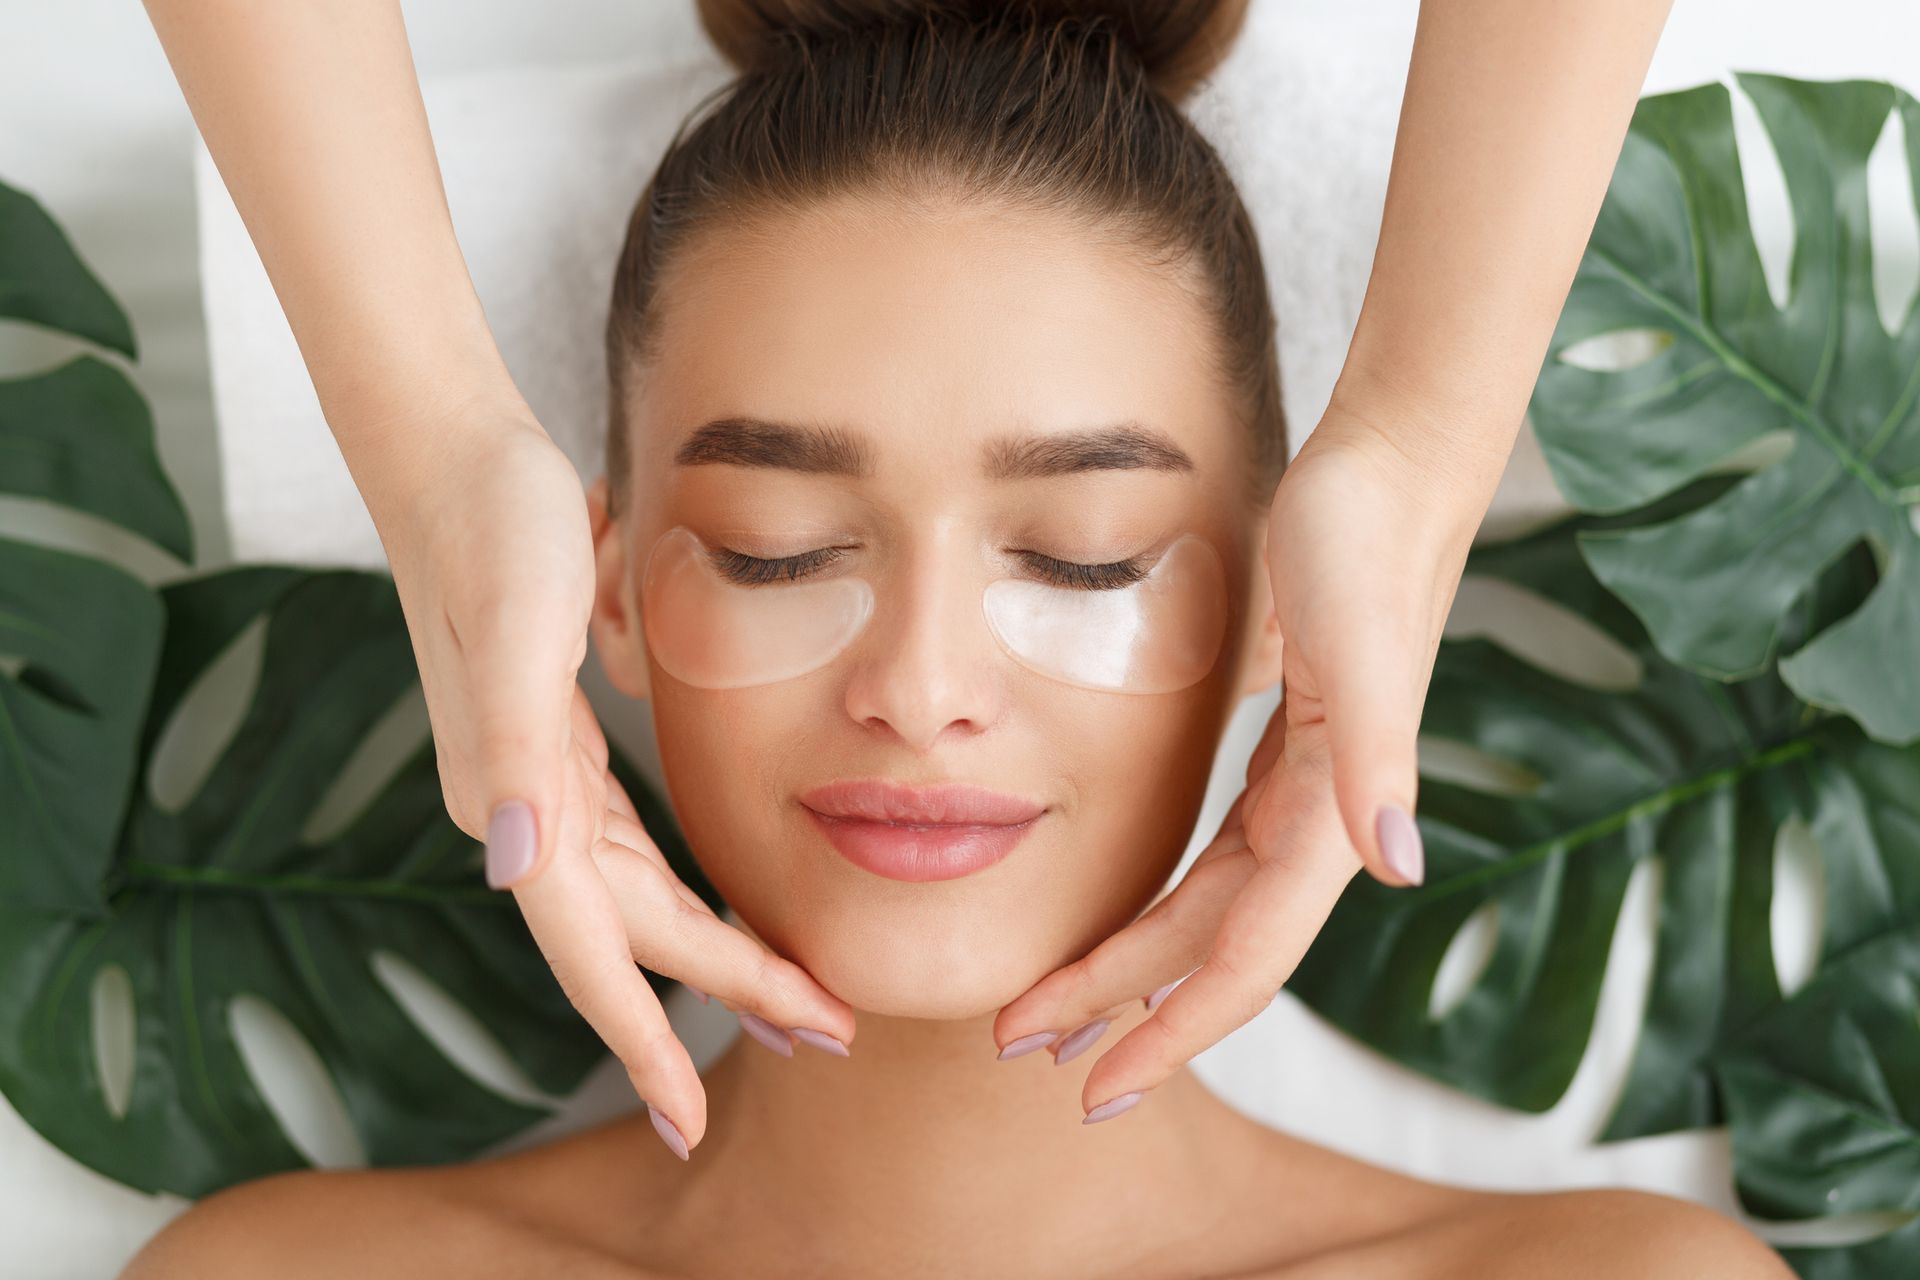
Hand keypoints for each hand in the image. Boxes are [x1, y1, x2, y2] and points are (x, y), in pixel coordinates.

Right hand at [367, 408, 853, 1155]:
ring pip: (641, 898)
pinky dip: (683, 890)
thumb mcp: (516, 633)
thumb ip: (514, 753)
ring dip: (715, 953)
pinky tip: (721, 904)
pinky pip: (634, 847)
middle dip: (725, 996)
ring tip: (800, 994)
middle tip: (827, 1037)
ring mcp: (542, 779)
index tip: (690, 1120)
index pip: (592, 951)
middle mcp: (525, 810)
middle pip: (638, 936)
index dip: (640, 1038)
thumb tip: (514, 869)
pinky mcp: (561, 742)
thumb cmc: (492, 535)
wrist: (456, 456)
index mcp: (518, 803)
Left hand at [992, 393, 1492, 1121]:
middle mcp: (1322, 821)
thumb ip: (1377, 757)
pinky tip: (1123, 916)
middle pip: (1210, 951)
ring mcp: (1304, 791)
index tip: (1097, 1088)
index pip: (1244, 960)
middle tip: (1025, 1049)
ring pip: (1208, 910)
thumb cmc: (1364, 547)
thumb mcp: (1358, 646)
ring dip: (1134, 964)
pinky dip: (1165, 902)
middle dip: (1122, 1010)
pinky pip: (1216, 858)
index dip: (1174, 1030)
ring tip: (1054, 1004)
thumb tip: (1400, 865)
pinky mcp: (1284, 752)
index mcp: (1332, 817)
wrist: (1389, 474)